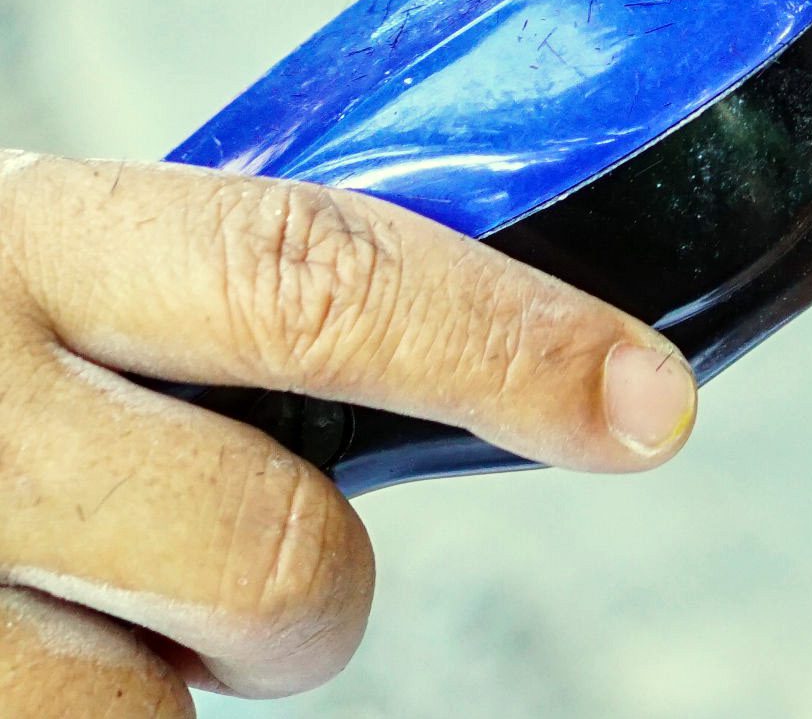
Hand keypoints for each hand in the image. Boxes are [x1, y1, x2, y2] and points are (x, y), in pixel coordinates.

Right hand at [0, 152, 696, 713]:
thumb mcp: (48, 265)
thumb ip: (200, 299)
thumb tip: (468, 356)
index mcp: (34, 237)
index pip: (311, 275)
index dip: (504, 342)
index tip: (651, 405)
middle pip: (276, 555)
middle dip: (314, 595)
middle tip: (271, 566)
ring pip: (161, 711)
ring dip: (179, 685)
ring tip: (92, 597)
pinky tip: (32, 642)